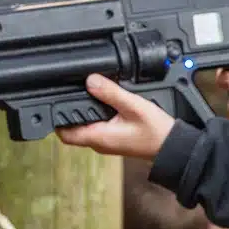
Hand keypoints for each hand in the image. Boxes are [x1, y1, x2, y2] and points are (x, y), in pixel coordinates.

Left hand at [55, 74, 174, 158]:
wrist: (173, 147)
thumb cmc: (156, 132)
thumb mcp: (134, 106)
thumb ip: (111, 93)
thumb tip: (90, 81)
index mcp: (99, 137)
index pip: (64, 134)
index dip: (56, 119)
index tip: (55, 103)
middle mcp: (100, 143)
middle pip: (72, 131)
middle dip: (69, 114)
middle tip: (70, 96)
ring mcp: (108, 143)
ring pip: (84, 130)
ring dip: (83, 116)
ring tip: (88, 99)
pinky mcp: (116, 141)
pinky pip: (97, 129)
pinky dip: (95, 118)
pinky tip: (104, 107)